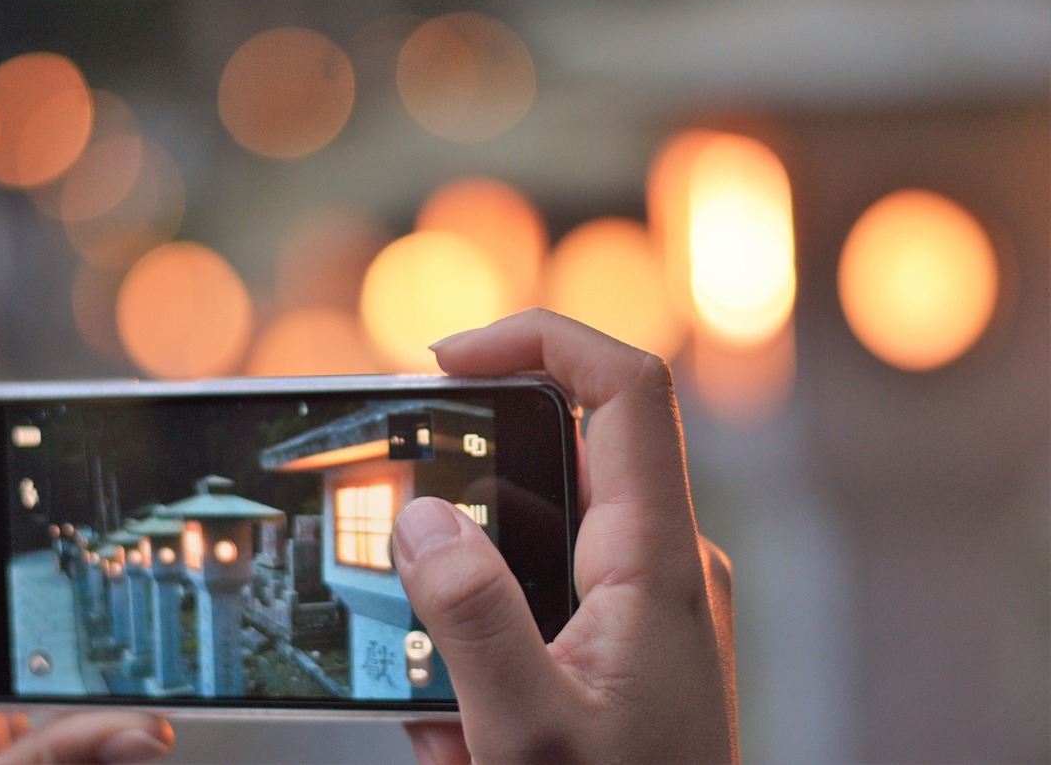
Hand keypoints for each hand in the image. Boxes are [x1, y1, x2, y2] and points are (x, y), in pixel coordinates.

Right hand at [396, 309, 736, 763]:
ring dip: (465, 598)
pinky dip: (483, 642)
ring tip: (441, 707)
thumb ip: (470, 616)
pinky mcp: (625, 634)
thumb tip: (423, 516)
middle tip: (399, 541)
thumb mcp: (526, 732)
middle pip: (561, 454)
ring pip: (535, 538)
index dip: (540, 338)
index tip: (446, 358)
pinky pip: (538, 598)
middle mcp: (664, 562)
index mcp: (660, 562)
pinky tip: (460, 730)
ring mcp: (647, 598)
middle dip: (465, 496)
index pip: (625, 389)